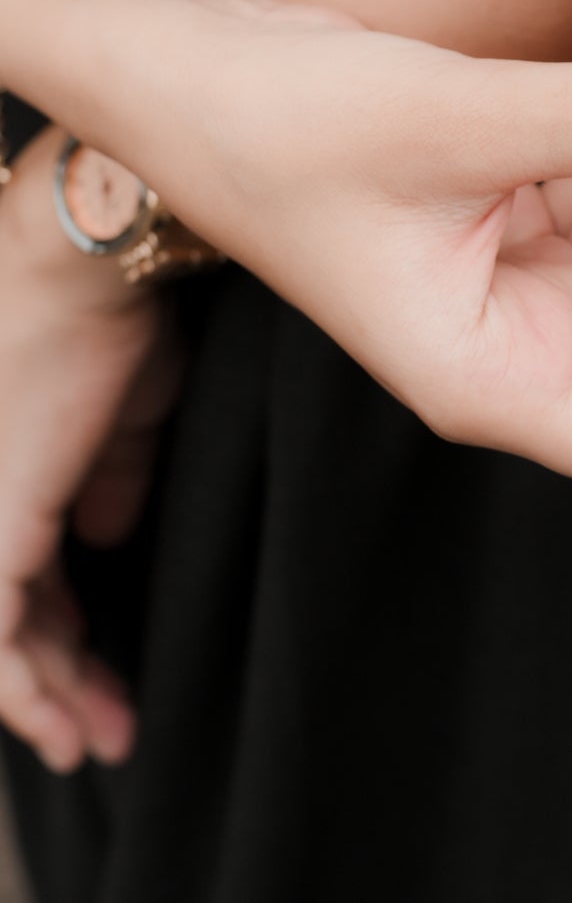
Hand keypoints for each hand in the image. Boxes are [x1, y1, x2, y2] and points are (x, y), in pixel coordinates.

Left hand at [0, 128, 183, 771]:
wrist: (86, 264)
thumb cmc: (115, 309)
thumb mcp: (129, 403)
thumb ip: (111, 473)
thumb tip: (107, 532)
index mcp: (9, 468)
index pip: (18, 570)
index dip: (55, 628)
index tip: (98, 672)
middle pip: (9, 611)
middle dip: (57, 679)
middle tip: (106, 726)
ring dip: (50, 698)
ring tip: (99, 737)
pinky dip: (27, 696)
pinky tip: (64, 725)